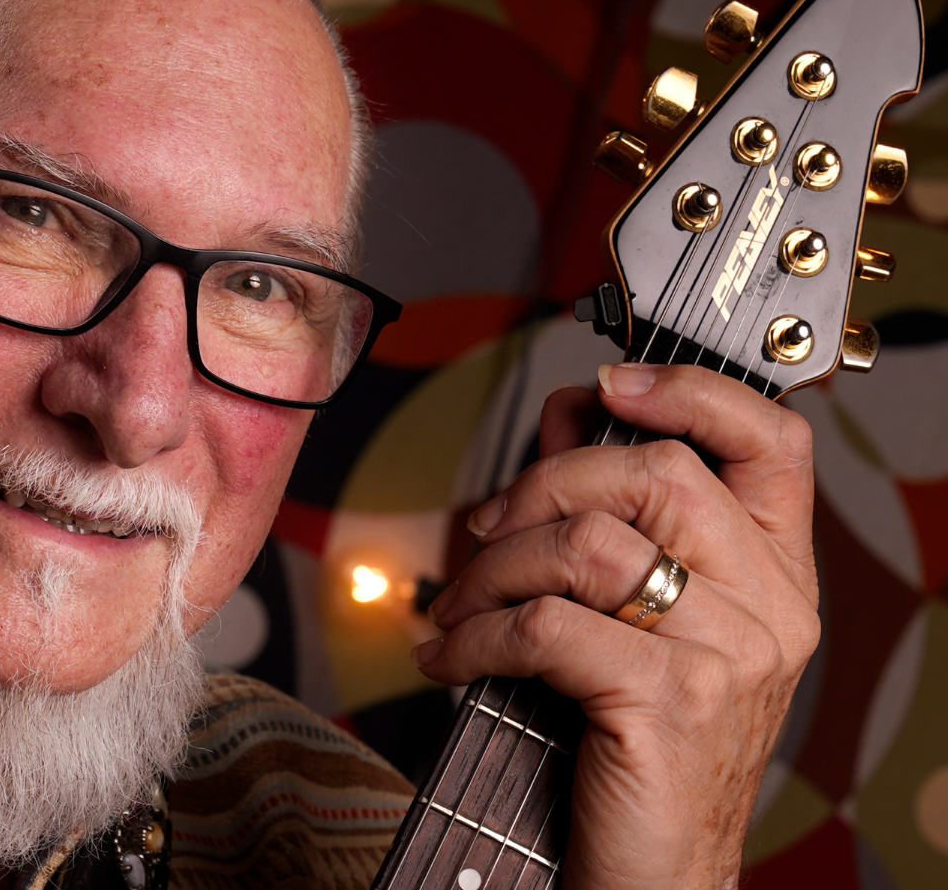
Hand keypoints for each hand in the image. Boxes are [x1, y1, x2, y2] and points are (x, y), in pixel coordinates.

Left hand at [415, 363, 818, 889]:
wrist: (650, 871)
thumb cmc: (629, 742)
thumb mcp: (634, 616)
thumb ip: (613, 515)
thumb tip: (569, 410)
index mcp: (775, 576)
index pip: (771, 442)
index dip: (689, 392)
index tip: (608, 384)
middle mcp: (770, 608)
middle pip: (651, 473)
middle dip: (538, 486)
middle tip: (481, 534)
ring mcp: (729, 656)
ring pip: (586, 542)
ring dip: (490, 568)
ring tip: (456, 609)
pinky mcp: (669, 702)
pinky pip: (546, 624)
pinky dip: (474, 635)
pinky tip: (449, 658)